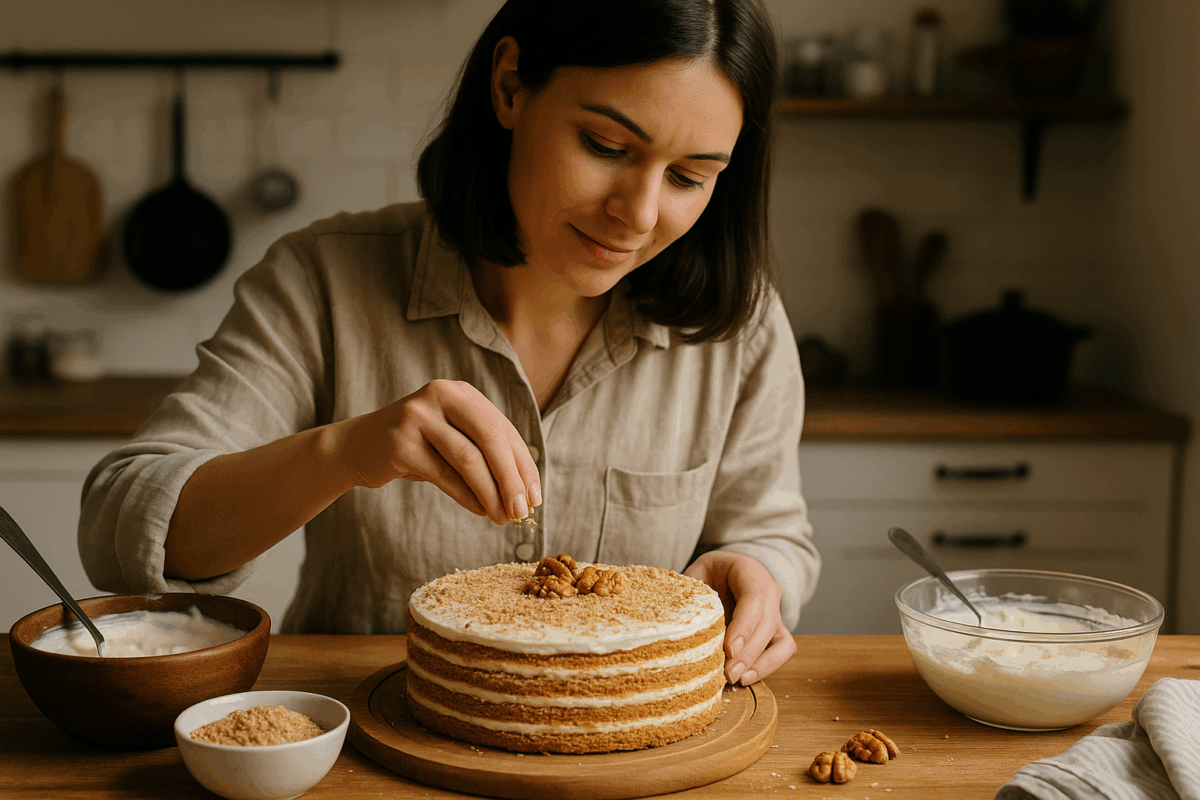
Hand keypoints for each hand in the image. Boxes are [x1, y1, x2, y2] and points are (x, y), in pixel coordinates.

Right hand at [334, 379, 540, 523]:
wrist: (358, 446)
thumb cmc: (417, 446)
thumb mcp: (453, 438)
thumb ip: (485, 453)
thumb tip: (526, 492)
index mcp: (460, 392)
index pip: (503, 429)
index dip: (524, 465)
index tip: (536, 497)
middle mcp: (440, 395)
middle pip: (491, 438)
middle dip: (512, 479)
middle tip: (523, 512)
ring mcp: (418, 416)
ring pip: (469, 459)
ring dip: (491, 493)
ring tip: (503, 518)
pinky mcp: (400, 442)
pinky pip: (444, 475)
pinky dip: (467, 497)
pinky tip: (480, 511)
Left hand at [685, 552, 795, 685]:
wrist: (722, 572)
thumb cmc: (708, 573)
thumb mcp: (697, 572)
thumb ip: (692, 590)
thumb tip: (680, 618)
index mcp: (749, 571)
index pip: (754, 598)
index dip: (743, 626)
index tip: (728, 649)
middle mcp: (768, 590)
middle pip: (766, 623)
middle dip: (747, 652)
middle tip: (727, 673)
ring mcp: (776, 611)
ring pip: (779, 639)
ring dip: (757, 662)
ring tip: (734, 678)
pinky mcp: (777, 629)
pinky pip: (783, 649)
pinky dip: (768, 666)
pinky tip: (746, 677)